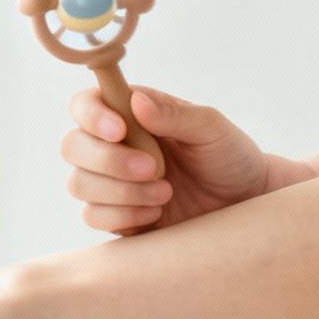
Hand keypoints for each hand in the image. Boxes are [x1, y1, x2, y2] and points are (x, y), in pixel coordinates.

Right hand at [62, 85, 267, 234]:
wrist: (245, 203)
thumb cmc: (230, 157)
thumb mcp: (212, 129)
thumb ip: (176, 114)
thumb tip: (137, 102)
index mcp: (132, 114)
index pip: (86, 104)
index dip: (91, 115)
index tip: (120, 130)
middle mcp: (114, 145)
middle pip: (73, 146)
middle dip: (109, 160)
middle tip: (154, 169)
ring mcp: (111, 182)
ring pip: (79, 184)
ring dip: (121, 191)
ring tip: (165, 193)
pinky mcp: (117, 215)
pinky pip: (93, 216)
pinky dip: (123, 215)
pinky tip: (156, 213)